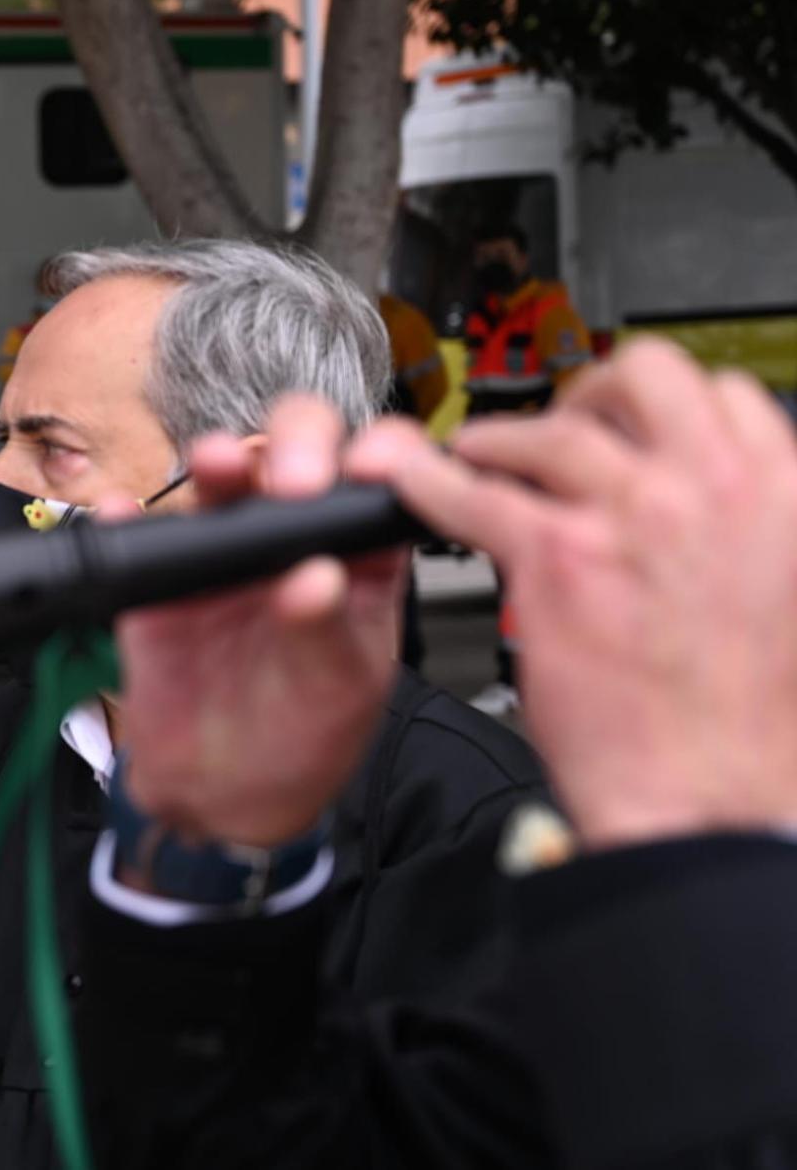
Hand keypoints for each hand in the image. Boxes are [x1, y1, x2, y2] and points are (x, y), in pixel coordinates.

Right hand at [108, 397, 407, 847]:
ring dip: (218, 458)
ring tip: (217, 465)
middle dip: (296, 445)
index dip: (381, 454)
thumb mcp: (337, 688)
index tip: (371, 468)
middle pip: (294, 451)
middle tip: (293, 482)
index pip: (378, 477)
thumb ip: (329, 631)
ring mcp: (221, 553)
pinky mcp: (160, 579)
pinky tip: (123, 513)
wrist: (223, 799)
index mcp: (356, 553)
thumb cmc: (300, 738)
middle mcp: (290, 537)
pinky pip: (137, 531)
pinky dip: (125, 516)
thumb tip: (318, 578)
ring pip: (219, 478)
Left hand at [357, 339, 796, 848]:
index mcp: (781, 492)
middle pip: (642, 376)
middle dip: (592, 393)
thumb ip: (747, 535)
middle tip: (562, 425)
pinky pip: (474, 493)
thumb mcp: (785, 595)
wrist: (715, 795)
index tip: (631, 430)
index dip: (663, 411)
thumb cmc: (747, 723)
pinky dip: (432, 479)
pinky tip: (412, 482)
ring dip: (505, 438)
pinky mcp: (558, 556)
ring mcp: (633, 514)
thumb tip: (709, 510)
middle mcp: (713, 487)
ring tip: (479, 454)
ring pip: (551, 430)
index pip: (721, 396)